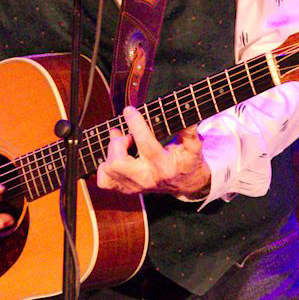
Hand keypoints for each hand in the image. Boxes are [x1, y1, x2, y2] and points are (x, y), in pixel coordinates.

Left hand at [95, 105, 209, 197]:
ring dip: (112, 152)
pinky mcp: (127, 189)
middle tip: (127, 136)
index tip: (129, 110)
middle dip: (118, 143)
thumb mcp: (193, 146)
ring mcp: (135, 186)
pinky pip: (104, 181)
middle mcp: (147, 178)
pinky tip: (116, 158)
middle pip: (118, 162)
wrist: (187, 185)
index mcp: (164, 166)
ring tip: (123, 144)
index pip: (145, 143)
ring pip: (109, 169)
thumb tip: (187, 113)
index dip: (135, 124)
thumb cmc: (188, 162)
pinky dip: (105, 167)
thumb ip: (189, 131)